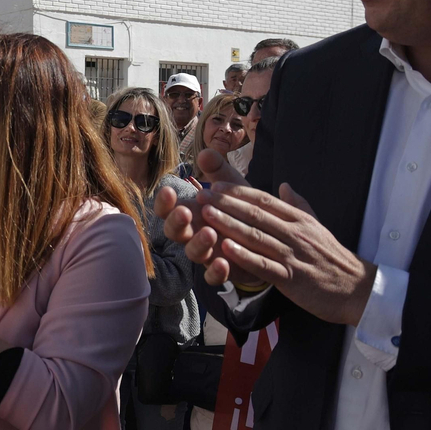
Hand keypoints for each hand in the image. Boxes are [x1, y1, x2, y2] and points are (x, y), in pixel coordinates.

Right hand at [157, 148, 249, 282]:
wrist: (266, 237)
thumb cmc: (241, 208)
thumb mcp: (232, 187)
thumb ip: (219, 170)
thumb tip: (206, 153)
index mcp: (191, 211)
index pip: (168, 208)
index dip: (164, 202)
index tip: (169, 190)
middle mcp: (193, 233)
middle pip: (173, 231)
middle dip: (176, 222)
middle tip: (184, 212)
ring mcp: (206, 253)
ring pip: (192, 253)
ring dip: (198, 244)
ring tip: (210, 233)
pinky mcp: (221, 271)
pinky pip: (212, 277)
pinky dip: (216, 272)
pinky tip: (224, 262)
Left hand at [195, 182, 375, 325]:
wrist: (356, 289)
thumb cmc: (333, 259)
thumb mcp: (318, 226)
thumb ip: (299, 205)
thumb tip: (284, 185)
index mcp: (299, 220)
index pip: (264, 200)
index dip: (238, 192)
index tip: (215, 185)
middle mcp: (295, 233)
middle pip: (256, 214)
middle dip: (226, 204)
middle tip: (201, 195)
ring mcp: (293, 255)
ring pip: (256, 236)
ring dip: (229, 224)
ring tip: (206, 215)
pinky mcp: (291, 278)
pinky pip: (264, 265)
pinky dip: (244, 256)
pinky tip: (225, 248)